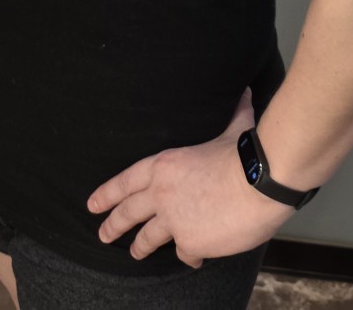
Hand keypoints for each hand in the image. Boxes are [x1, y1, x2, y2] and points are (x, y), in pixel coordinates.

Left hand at [85, 86, 293, 266]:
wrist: (258, 183)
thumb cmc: (243, 153)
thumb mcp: (232, 128)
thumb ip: (234, 115)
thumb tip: (246, 94)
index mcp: (164, 165)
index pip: (126, 180)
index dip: (107, 193)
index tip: (93, 204)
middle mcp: (162, 194)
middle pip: (128, 212)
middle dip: (113, 225)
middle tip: (103, 234)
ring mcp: (174, 220)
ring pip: (149, 238)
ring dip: (142, 246)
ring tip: (136, 252)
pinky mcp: (191, 242)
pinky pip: (185, 254)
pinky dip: (189, 256)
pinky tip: (193, 259)